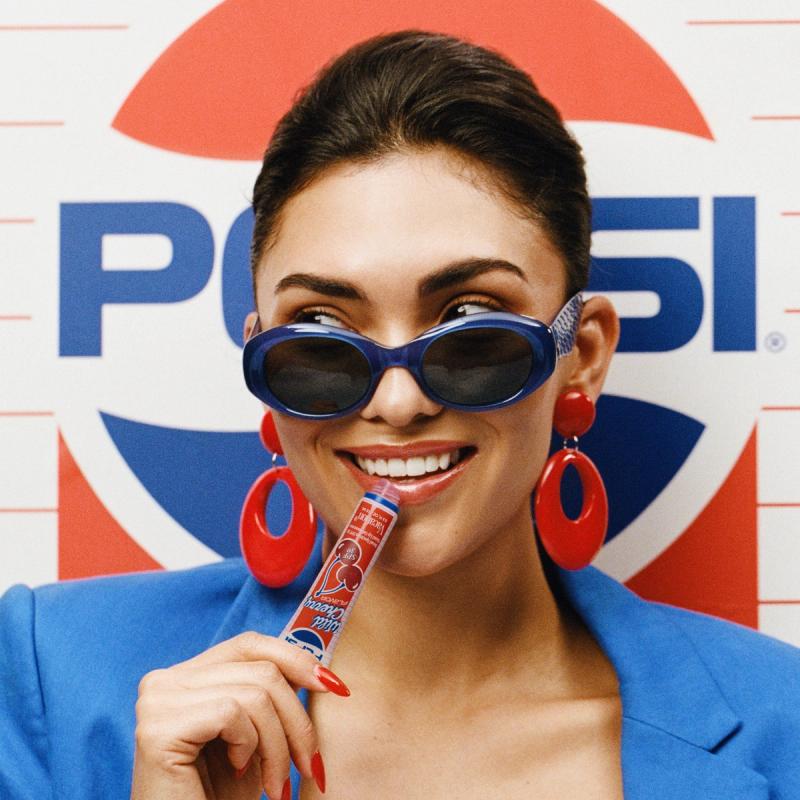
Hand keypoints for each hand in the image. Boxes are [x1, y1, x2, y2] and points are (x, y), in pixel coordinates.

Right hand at [130, 631, 347, 799]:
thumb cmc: (222, 796)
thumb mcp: (254, 736)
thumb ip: (269, 695)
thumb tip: (314, 666)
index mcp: (186, 675)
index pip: (250, 644)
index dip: (296, 659)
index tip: (334, 687)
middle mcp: (165, 680)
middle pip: (261, 669)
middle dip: (297, 720)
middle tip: (310, 766)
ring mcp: (157, 700)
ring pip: (255, 693)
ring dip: (279, 746)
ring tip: (277, 786)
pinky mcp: (158, 728)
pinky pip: (232, 713)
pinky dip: (249, 746)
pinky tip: (239, 773)